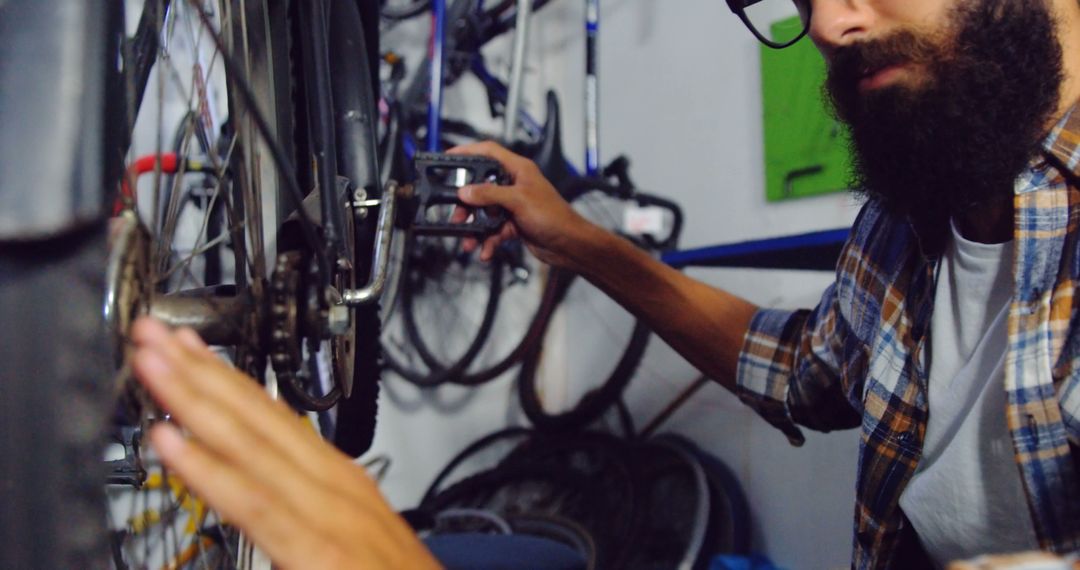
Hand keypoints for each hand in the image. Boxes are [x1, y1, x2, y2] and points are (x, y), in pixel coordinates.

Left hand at [130, 317, 440, 569]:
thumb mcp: (353, 540)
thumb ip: (307, 516)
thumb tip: (264, 499)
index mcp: (338, 480)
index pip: (274, 416)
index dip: (226, 378)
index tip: (187, 347)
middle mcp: (333, 485)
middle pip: (258, 417)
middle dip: (201, 371)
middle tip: (152, 332)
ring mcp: (327, 513)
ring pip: (250, 445)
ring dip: (195, 400)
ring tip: (153, 365)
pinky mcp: (317, 549)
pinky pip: (253, 502)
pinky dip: (209, 469)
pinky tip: (170, 441)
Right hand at [448, 141, 593, 269]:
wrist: (569, 244)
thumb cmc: (554, 216)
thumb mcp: (518, 200)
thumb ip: (489, 194)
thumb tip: (466, 191)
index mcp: (518, 170)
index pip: (489, 152)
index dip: (469, 151)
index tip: (450, 156)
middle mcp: (515, 185)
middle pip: (482, 187)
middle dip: (468, 204)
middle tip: (458, 214)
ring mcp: (514, 205)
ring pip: (486, 212)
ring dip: (476, 228)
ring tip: (469, 239)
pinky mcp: (514, 223)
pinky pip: (494, 230)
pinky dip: (488, 240)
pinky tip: (486, 250)